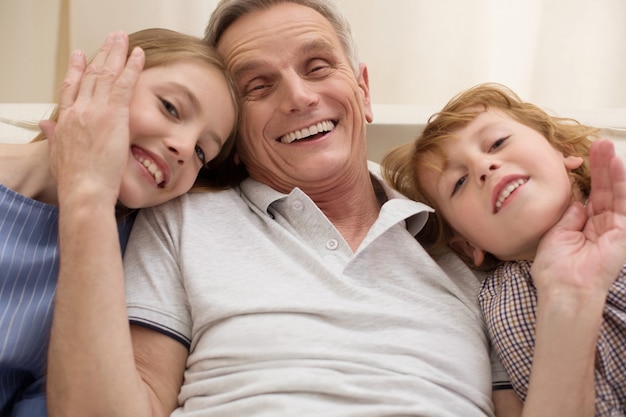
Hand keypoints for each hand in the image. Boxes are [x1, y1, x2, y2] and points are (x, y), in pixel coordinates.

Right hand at [44, 31, 144, 206]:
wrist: (85, 190)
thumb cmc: (75, 181)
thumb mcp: (57, 154)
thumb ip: (54, 135)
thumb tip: (46, 123)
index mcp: (66, 120)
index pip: (70, 87)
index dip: (76, 68)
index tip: (80, 55)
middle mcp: (78, 110)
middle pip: (90, 74)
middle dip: (102, 54)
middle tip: (111, 39)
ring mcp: (95, 111)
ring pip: (107, 74)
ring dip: (117, 53)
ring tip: (123, 38)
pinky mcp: (113, 115)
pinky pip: (124, 84)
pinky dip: (132, 67)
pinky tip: (139, 55)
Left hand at [532, 139, 625, 297]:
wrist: (563, 289)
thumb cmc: (554, 268)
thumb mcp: (556, 233)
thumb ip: (569, 215)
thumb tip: (577, 201)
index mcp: (585, 226)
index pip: (591, 195)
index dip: (589, 176)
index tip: (582, 156)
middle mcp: (602, 225)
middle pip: (604, 189)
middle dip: (602, 165)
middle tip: (600, 142)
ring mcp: (614, 228)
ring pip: (615, 192)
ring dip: (612, 168)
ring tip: (607, 145)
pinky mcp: (623, 233)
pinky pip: (623, 204)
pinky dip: (621, 184)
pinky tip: (617, 165)